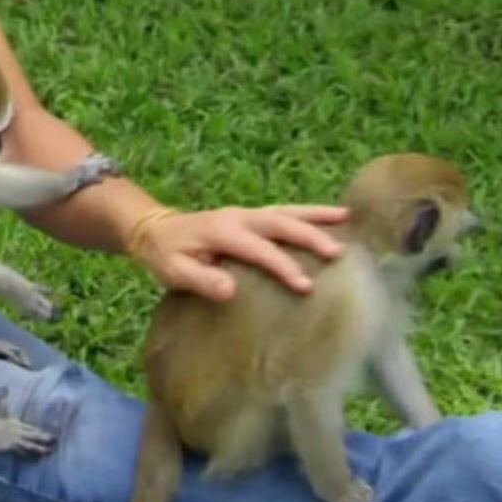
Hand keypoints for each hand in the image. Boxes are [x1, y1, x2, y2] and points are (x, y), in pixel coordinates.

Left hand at [125, 205, 349, 300]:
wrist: (153, 229)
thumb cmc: (165, 254)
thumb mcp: (173, 272)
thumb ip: (200, 280)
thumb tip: (231, 290)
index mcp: (222, 231)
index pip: (258, 249)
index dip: (282, 266)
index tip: (305, 286)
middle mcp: (239, 217)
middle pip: (280, 222)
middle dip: (310, 236)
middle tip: (338, 253)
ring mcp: (247, 214)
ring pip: (287, 211)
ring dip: (316, 215)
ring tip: (347, 219)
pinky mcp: (251, 217)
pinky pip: (284, 212)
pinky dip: (308, 213)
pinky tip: (331, 216)